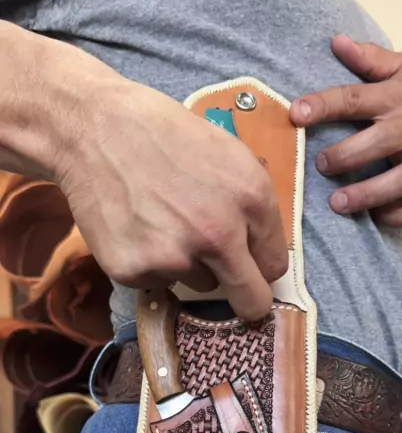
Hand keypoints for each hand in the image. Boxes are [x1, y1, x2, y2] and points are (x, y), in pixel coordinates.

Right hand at [56, 77, 287, 319]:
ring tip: (163, 223)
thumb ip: (250, 206)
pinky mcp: (136, 270)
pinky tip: (137, 228)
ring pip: (201, 284)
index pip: (274, 266)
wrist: (94, 129)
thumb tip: (261, 249)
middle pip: (251, 300)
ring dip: (189, 265)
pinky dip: (151, 263)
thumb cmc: (163, 135)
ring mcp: (175, 256)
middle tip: (235, 294)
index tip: (251, 268)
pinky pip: (159, 281)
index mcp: (251, 199)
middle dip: (248, 303)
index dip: (261, 266)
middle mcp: (219, 233)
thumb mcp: (227, 155)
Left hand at [290, 35, 401, 225]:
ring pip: (399, 182)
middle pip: (380, 142)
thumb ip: (370, 59)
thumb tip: (336, 41)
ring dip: (367, 194)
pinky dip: (394, 215)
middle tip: (321, 164)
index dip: (325, 105)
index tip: (296, 113)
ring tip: (337, 202)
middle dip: (347, 155)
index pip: (357, 98)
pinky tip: (373, 214)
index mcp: (398, 98)